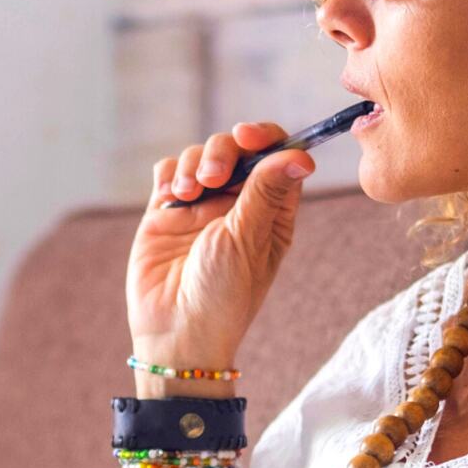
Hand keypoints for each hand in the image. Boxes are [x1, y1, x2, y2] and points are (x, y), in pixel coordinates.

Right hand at [126, 121, 315, 367]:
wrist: (176, 331)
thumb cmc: (224, 294)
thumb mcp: (249, 239)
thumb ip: (266, 191)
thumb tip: (302, 155)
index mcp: (271, 211)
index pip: (276, 157)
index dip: (266, 137)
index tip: (248, 135)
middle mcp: (237, 203)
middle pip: (236, 148)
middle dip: (222, 152)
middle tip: (213, 177)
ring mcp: (200, 206)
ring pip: (199, 155)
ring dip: (192, 165)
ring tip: (186, 195)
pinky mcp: (166, 212)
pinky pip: (168, 172)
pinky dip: (169, 175)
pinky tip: (170, 197)